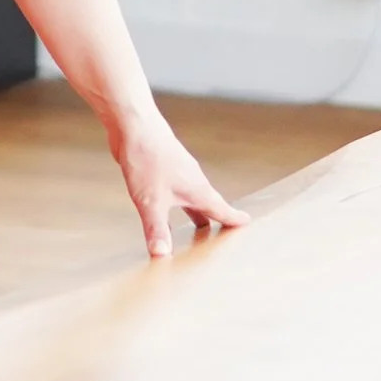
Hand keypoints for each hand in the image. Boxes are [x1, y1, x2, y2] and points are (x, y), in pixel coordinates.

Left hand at [113, 108, 248, 260]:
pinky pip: (176, 192)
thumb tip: (162, 255)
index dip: (234, 220)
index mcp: (197, 190)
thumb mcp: (151, 201)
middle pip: (209, 205)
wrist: (133, 125)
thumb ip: (156, 229)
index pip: (221, 209)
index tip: (247, 225)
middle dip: (216, 222)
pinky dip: (179, 206)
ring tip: (198, 230)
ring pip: (192, 199)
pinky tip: (165, 211)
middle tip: (223, 238)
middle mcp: (192, 181)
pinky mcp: (163, 169)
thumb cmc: (147, 158)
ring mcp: (178, 173)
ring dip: (196, 214)